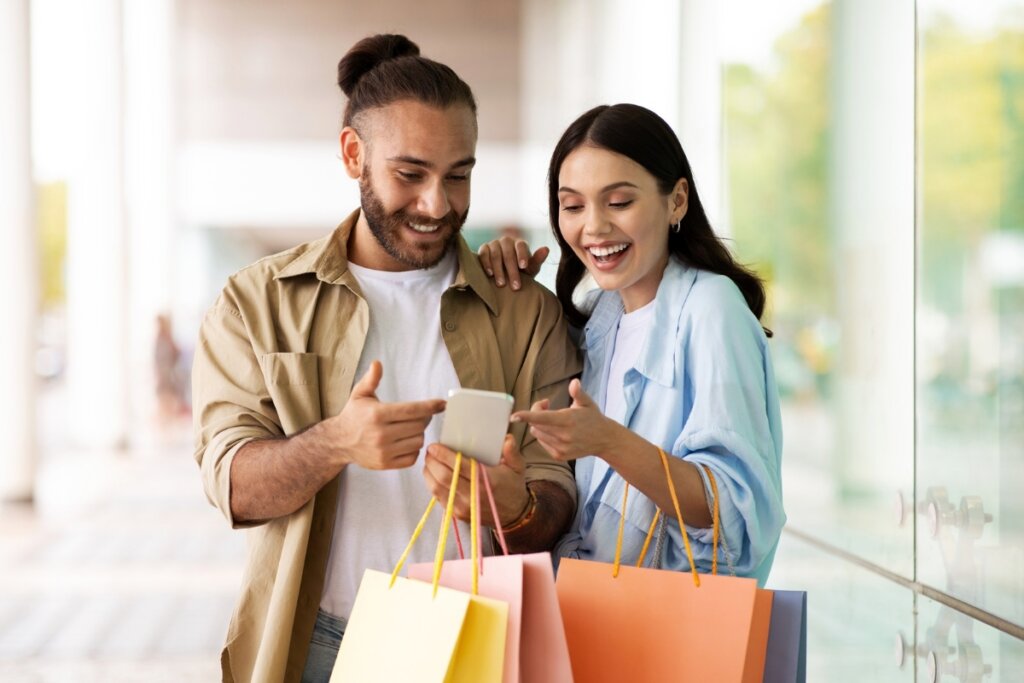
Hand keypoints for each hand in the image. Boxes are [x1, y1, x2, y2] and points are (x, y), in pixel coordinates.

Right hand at [326, 361, 445, 469]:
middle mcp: (380, 434)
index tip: (442, 403)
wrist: (338, 442)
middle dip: (424, 418)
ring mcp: (383, 451)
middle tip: (420, 415)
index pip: (411, 410)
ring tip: (411, 427)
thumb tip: (377, 363)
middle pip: (419, 426)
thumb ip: (371, 379)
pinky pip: (412, 457)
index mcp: (377, 414)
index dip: (430, 406)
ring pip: (418, 441)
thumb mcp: (360, 394)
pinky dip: (414, 449)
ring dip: (419, 433)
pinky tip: (407, 441)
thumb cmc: (353, 415)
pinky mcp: (385, 464)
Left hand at [422, 434, 530, 526]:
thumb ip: (512, 451)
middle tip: (429, 452)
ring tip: (429, 462)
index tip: (434, 446)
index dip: (443, 455)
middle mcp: (473, 495)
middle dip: (432, 462)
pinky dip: (432, 484)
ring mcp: (463, 507)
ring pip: (437, 488)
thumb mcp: (518, 467)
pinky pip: (439, 498)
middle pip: (443, 477)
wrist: (514, 514)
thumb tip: (507, 438)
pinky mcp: (458, 514)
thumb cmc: (513, 487)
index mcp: (486, 481)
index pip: (459, 466)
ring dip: (429, 473)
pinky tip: (433, 475)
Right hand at [477, 236, 549, 289]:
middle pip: (508, 253)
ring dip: (498, 270)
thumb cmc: (521, 272)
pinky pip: (483, 254)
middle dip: (512, 271)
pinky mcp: (483, 249)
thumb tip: (546, 249)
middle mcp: (506, 241)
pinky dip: (486, 263)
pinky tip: (489, 274)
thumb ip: (537, 260)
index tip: (523, 267)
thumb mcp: (530, 268)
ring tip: (501, 284)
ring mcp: (494, 244)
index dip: (522, 255)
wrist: (505, 275)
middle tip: (515, 286)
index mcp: (519, 243)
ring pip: (495, 254)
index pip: (521, 246)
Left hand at [510, 379, 618, 460]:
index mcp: (568, 420)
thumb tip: (574, 382)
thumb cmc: (593, 417)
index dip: (526, 416)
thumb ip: (578, 393)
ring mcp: (561, 448)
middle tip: (546, 405)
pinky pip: (542, 443)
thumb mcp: (587, 403)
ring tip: (552, 419)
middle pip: (535, 425)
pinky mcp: (560, 456)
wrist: (604, 440)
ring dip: (539, 425)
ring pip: (537, 434)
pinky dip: (544, 436)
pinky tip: (556, 432)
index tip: (514, 416)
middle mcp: (563, 436)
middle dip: (535, 413)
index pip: (542, 418)